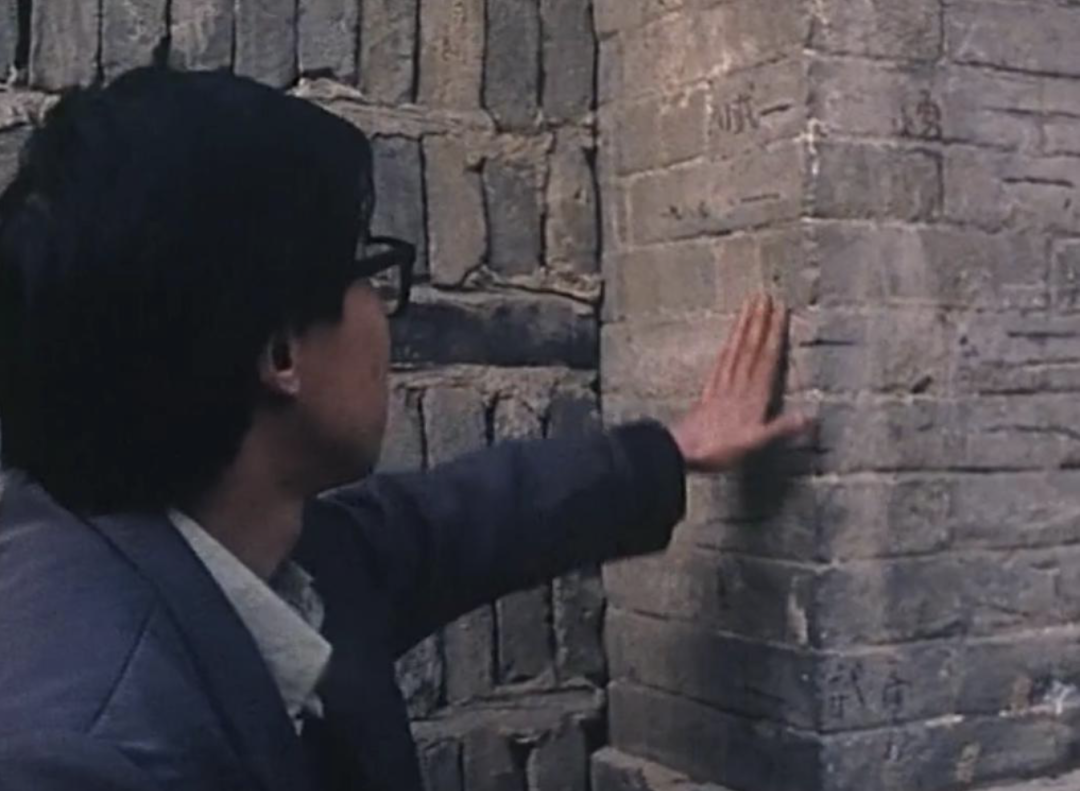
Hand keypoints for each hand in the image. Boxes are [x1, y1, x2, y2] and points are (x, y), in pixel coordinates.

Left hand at [669, 294, 810, 472]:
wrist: (682, 450)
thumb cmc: (719, 448)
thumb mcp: (756, 442)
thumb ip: (782, 428)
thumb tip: (811, 416)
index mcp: (752, 394)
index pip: (766, 356)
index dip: (774, 332)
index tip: (780, 309)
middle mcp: (737, 384)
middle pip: (749, 346)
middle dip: (758, 320)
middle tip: (763, 295)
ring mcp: (721, 385)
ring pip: (734, 349)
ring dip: (742, 326)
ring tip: (747, 306)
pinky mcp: (709, 391)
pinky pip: (721, 361)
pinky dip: (727, 346)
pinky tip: (729, 339)